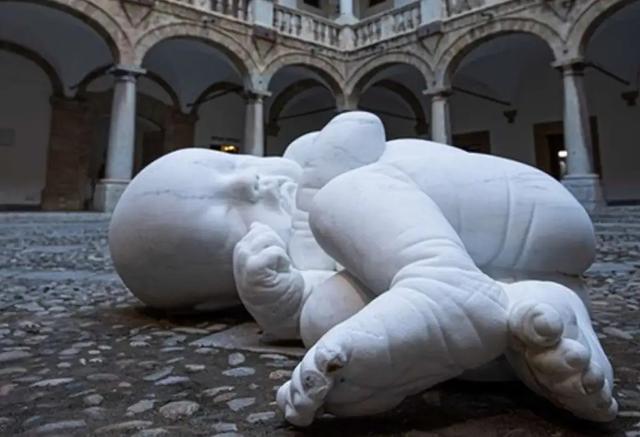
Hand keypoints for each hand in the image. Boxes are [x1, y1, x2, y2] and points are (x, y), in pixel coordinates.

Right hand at [233, 222, 304, 337]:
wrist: (293, 312)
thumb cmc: (284, 288)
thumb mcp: (270, 260)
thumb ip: (261, 243)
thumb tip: (254, 225)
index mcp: (242, 255)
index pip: (255, 230)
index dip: (273, 238)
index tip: (278, 258)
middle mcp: (238, 260)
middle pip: (259, 231)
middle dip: (277, 243)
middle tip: (281, 264)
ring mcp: (243, 267)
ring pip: (265, 238)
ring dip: (280, 252)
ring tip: (281, 269)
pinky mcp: (253, 273)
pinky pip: (272, 252)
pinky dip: (282, 260)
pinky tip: (284, 274)